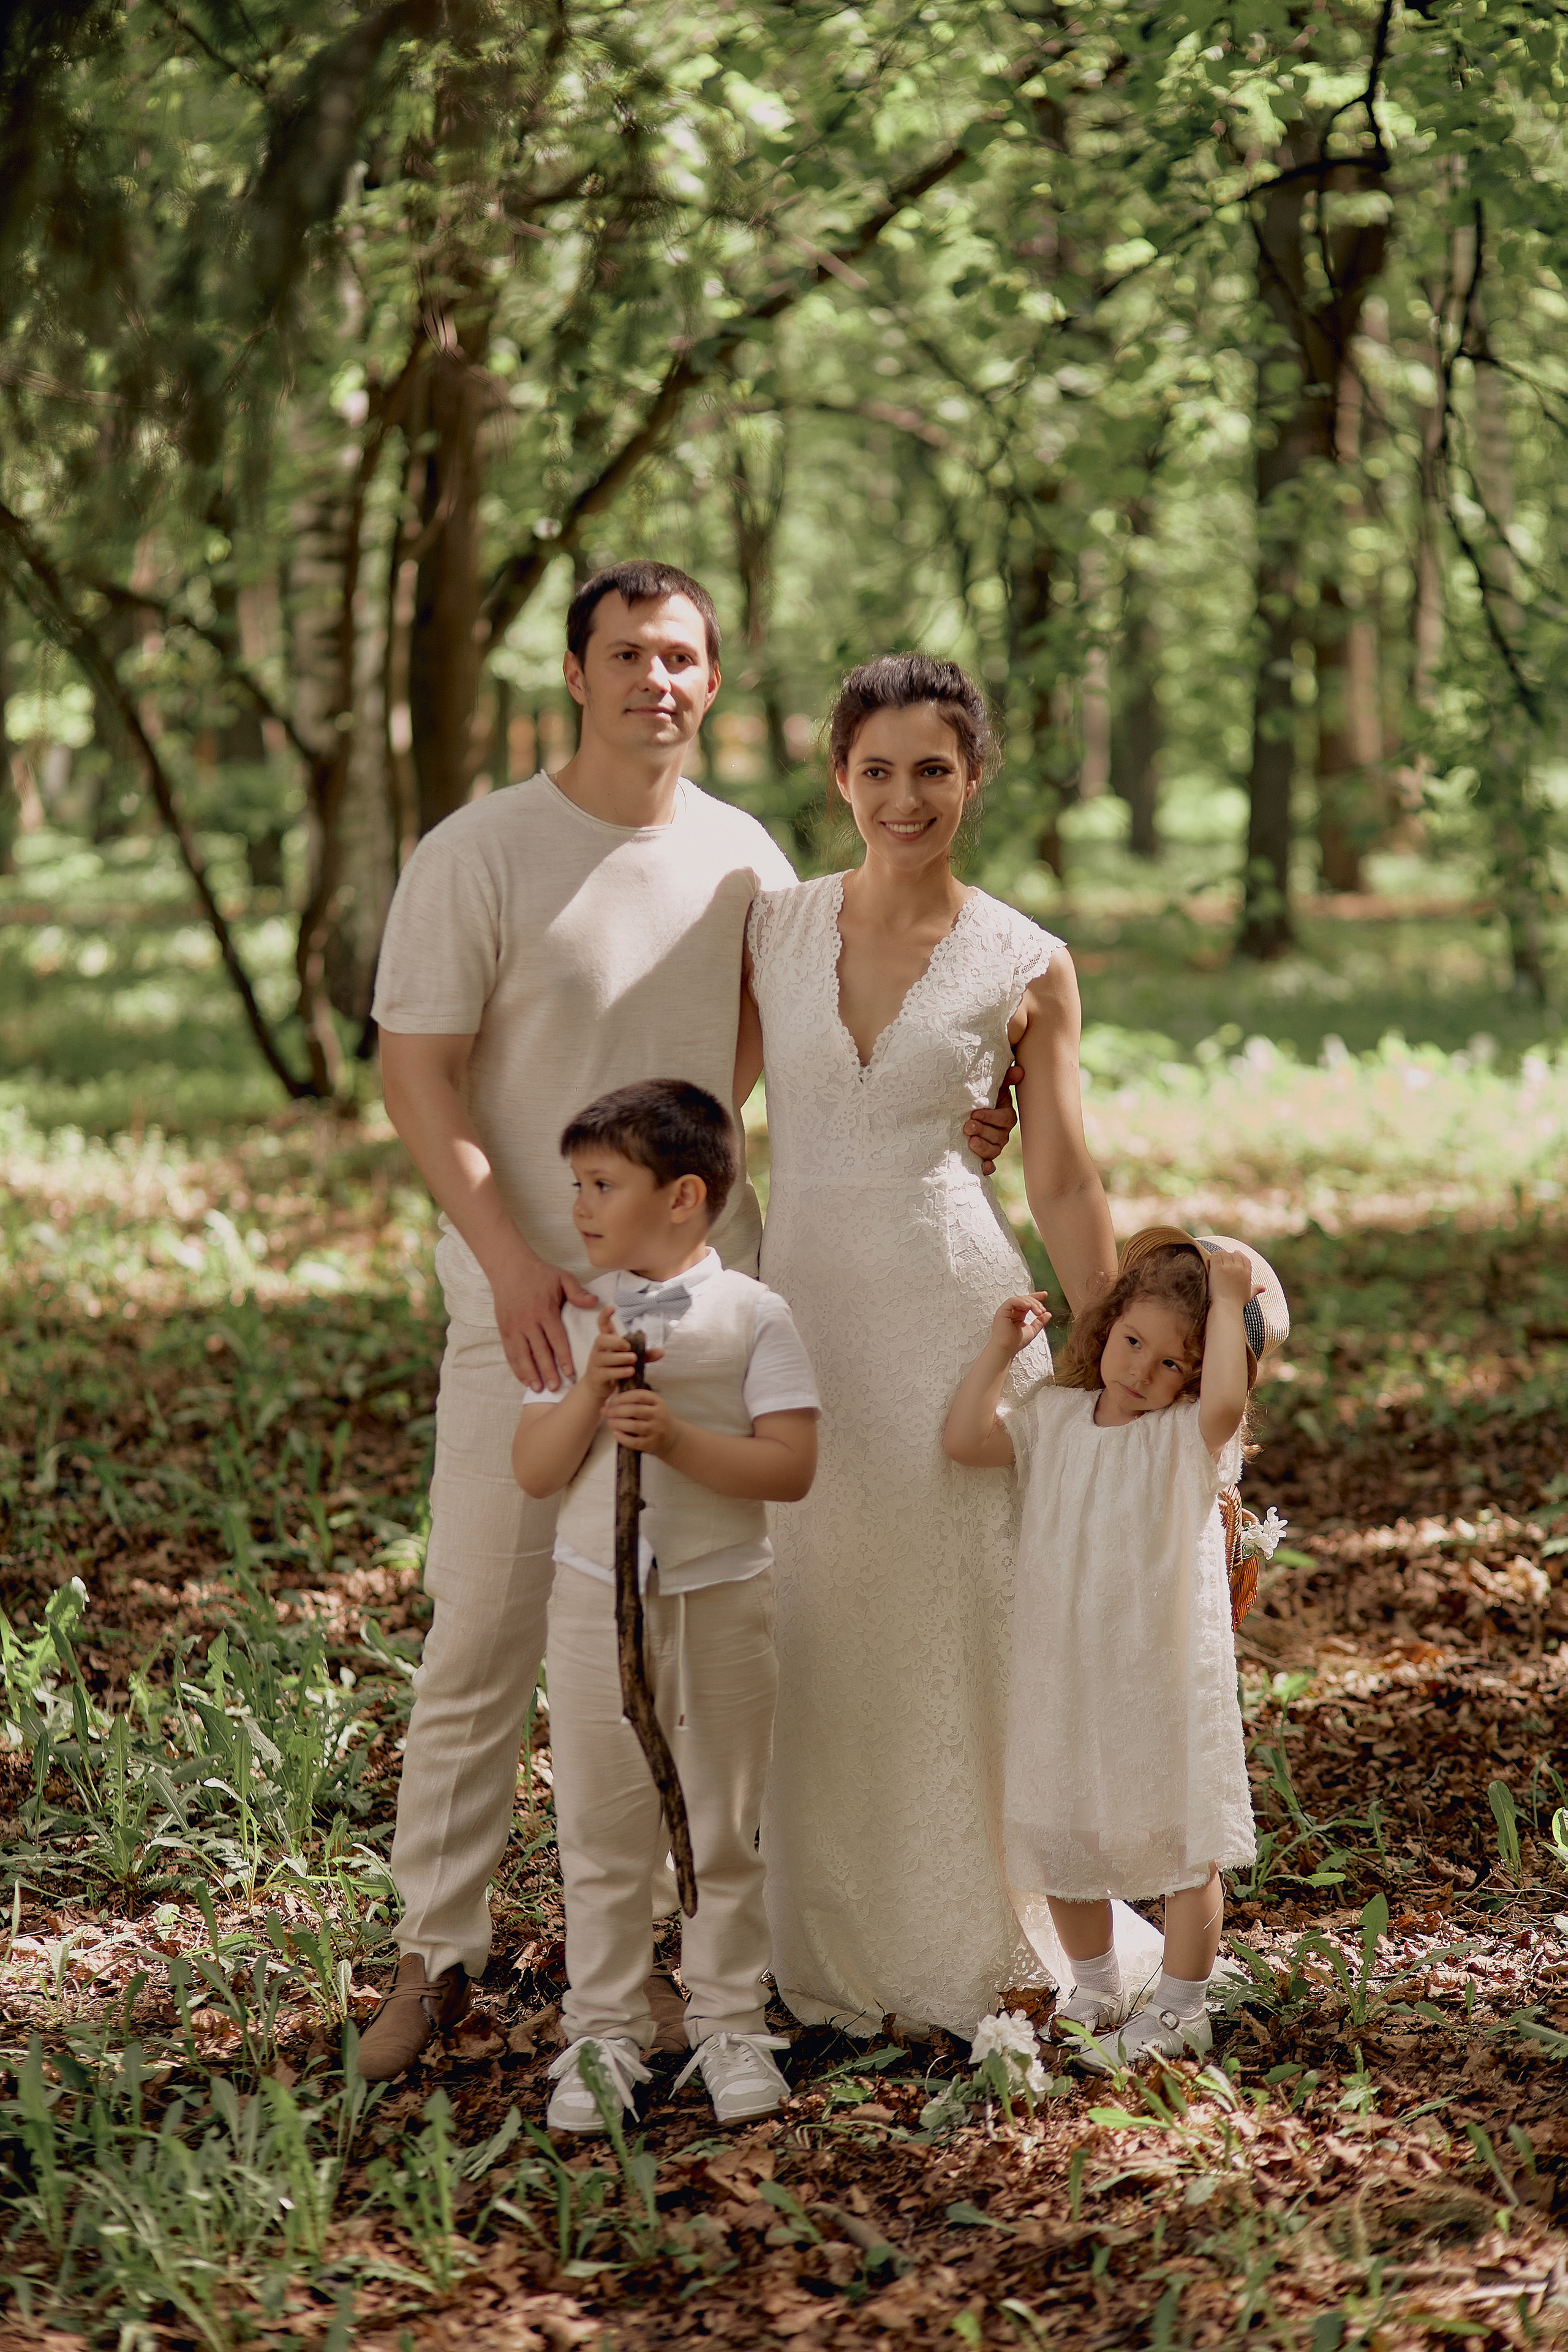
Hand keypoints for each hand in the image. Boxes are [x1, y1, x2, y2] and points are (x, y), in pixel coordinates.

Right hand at [491, 1254, 599, 1391]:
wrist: (509, 1267)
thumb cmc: (539, 1273)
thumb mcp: (562, 1277)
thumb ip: (578, 1292)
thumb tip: (595, 1302)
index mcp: (545, 1311)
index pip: (556, 1339)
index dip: (563, 1358)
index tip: (570, 1373)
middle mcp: (528, 1322)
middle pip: (539, 1352)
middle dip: (548, 1372)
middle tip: (556, 1388)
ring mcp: (514, 1327)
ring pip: (522, 1356)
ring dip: (530, 1373)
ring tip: (538, 1388)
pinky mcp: (504, 1329)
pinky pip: (510, 1352)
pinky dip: (516, 1367)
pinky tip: (523, 1378)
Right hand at [583, 1307, 665, 1400]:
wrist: (598, 1388)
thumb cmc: (615, 1368)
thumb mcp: (630, 1359)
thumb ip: (645, 1355)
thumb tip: (662, 1351)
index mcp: (607, 1342)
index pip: (602, 1324)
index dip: (605, 1315)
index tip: (612, 1306)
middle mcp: (599, 1350)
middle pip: (601, 1339)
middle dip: (615, 1341)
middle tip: (628, 1347)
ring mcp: (596, 1363)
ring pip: (605, 1357)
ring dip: (621, 1358)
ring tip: (633, 1360)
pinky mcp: (597, 1376)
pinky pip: (607, 1372)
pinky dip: (620, 1371)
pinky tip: (630, 1371)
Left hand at [600, 1387, 677, 1457]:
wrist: (671, 1437)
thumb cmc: (654, 1418)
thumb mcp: (651, 1406)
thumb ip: (636, 1402)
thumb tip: (611, 1401)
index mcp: (658, 1402)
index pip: (640, 1396)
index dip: (625, 1397)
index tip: (613, 1400)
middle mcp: (659, 1415)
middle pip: (636, 1411)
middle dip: (618, 1411)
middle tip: (606, 1412)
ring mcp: (657, 1430)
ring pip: (635, 1426)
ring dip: (619, 1423)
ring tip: (609, 1422)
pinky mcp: (652, 1444)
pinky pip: (636, 1442)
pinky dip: (623, 1438)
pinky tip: (615, 1433)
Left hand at [963, 1063, 1023, 1176]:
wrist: (966, 1113)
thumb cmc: (982, 1099)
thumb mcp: (993, 1087)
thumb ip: (1005, 1079)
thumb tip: (1018, 1070)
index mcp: (1006, 1116)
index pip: (1004, 1119)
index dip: (990, 1117)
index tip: (974, 1113)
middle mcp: (1002, 1133)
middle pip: (998, 1137)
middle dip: (983, 1132)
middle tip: (968, 1126)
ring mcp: (994, 1147)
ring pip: (993, 1151)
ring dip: (982, 1148)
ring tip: (970, 1142)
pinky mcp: (984, 1158)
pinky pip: (989, 1166)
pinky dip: (986, 1167)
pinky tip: (981, 1167)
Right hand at [989, 1292, 1050, 1355]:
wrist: (1007, 1349)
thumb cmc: (1016, 1342)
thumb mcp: (1032, 1330)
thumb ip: (1040, 1322)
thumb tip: (1048, 1314)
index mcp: (1018, 1315)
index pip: (1027, 1302)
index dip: (1036, 1297)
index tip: (1045, 1295)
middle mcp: (1012, 1311)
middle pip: (1025, 1299)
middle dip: (1036, 1302)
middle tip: (1042, 1310)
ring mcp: (1006, 1310)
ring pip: (1020, 1299)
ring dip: (1031, 1303)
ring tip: (1038, 1311)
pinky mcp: (1002, 1310)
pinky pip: (1012, 1301)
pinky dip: (1021, 1301)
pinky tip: (1028, 1306)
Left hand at [1204, 1249, 1261, 1313]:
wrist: (1226, 1306)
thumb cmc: (1237, 1303)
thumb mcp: (1249, 1295)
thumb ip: (1256, 1289)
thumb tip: (1263, 1288)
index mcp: (1247, 1273)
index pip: (1244, 1258)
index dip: (1239, 1255)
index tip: (1235, 1253)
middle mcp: (1239, 1268)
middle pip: (1233, 1255)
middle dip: (1228, 1255)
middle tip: (1221, 1258)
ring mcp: (1228, 1267)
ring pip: (1224, 1254)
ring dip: (1219, 1255)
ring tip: (1215, 1259)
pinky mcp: (1218, 1268)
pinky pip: (1215, 1255)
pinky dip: (1213, 1256)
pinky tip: (1210, 1260)